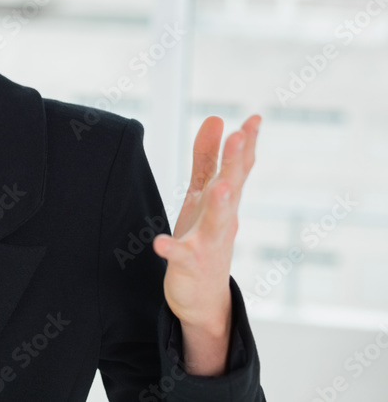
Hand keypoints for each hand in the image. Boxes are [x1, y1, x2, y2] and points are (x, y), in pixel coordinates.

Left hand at [151, 114, 261, 373]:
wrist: (204, 296)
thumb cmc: (204, 237)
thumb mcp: (202, 193)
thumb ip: (207, 157)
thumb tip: (216, 117)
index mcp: (224, 199)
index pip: (239, 168)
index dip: (247, 143)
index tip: (255, 118)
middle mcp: (223, 218)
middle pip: (232, 186)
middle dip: (236, 162)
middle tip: (240, 135)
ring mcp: (209, 241)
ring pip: (218, 220)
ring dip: (220, 202)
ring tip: (221, 185)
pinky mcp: (191, 263)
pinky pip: (181, 255)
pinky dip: (172, 249)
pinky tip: (159, 243)